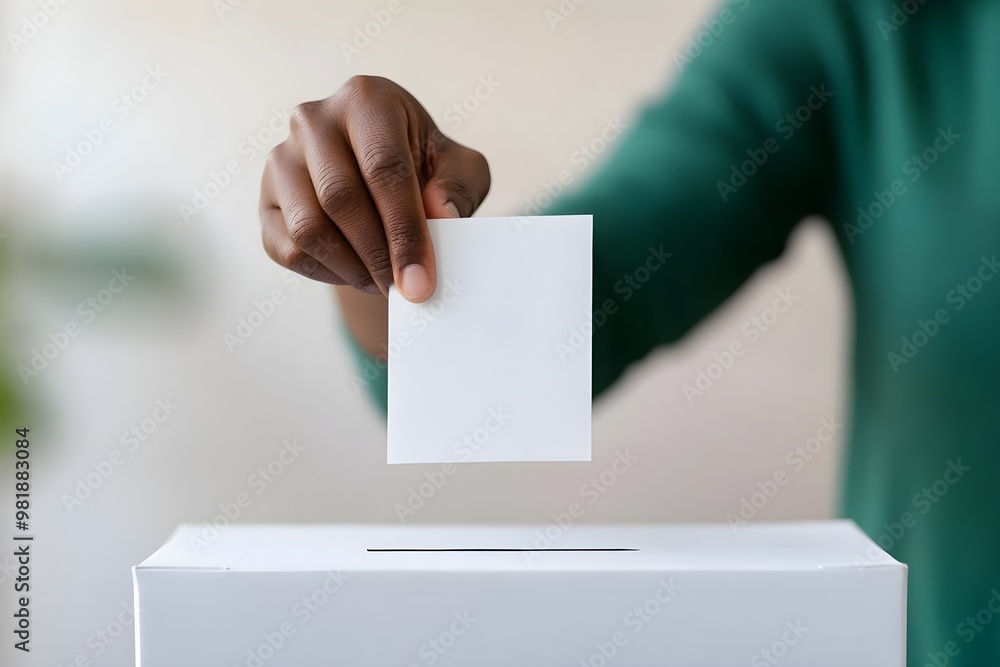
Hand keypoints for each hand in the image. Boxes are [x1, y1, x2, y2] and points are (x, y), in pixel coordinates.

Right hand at [259, 75, 490, 301]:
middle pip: (341, 198)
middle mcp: (314, 119)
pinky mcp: (266, 199)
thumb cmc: (426, 169)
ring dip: (352, 267)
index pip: (383, 168)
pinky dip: (327, 273)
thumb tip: (441, 216)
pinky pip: (289, 249)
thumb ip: (458, 187)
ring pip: (309, 228)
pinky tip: (357, 273)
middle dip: (378, 254)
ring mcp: (282, 158)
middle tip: (405, 290)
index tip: (421, 279)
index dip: (405, 229)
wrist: (381, 180)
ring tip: (384, 282)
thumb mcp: (459, 169)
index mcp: (366, 99)